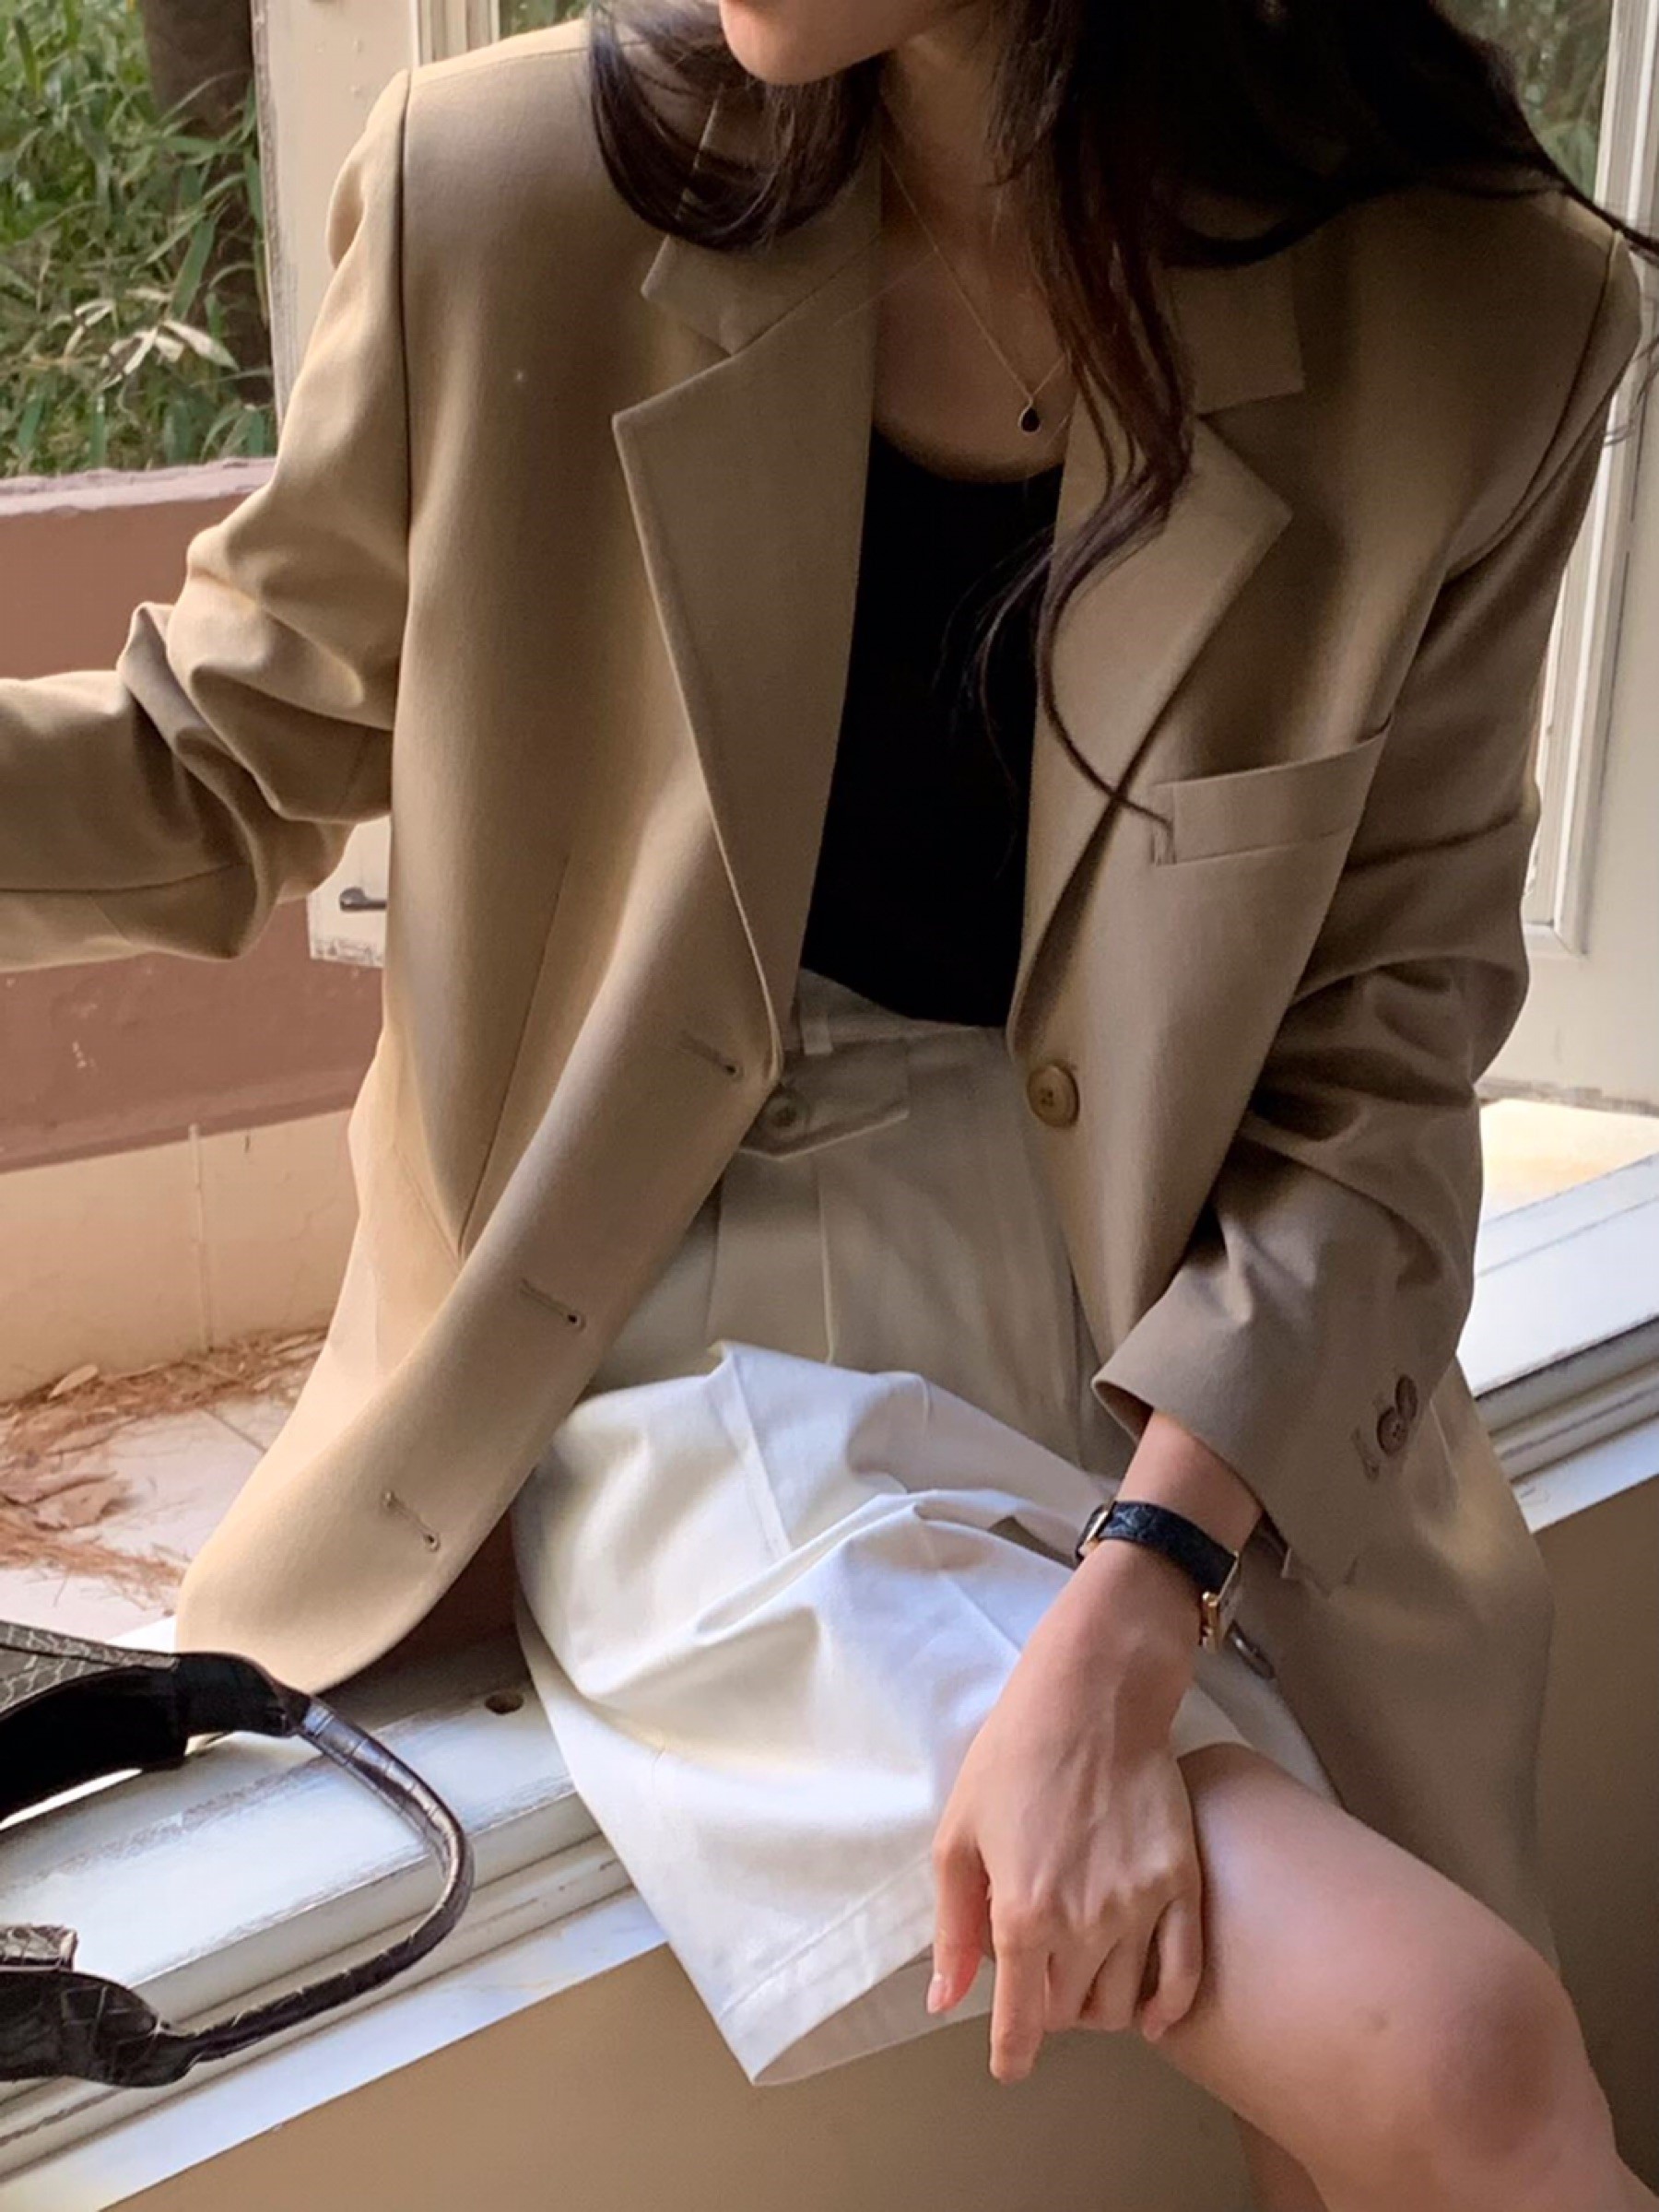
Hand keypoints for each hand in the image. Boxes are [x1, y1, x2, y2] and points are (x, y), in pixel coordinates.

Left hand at [926, 1537, 1206, 2081]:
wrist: (1092, 1700)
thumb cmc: (1013, 1758)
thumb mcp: (958, 1837)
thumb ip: (954, 1928)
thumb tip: (944, 2000)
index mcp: (1022, 1915)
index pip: (1019, 2021)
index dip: (1011, 2054)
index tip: (1009, 2065)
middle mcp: (1085, 1924)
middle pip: (1071, 2015)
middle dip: (1048, 2012)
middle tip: (1035, 1982)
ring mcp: (1141, 1908)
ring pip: (1124, 2005)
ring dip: (1099, 2008)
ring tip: (1081, 1979)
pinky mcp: (1182, 1886)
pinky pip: (1183, 1976)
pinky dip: (1166, 2008)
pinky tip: (1151, 2013)